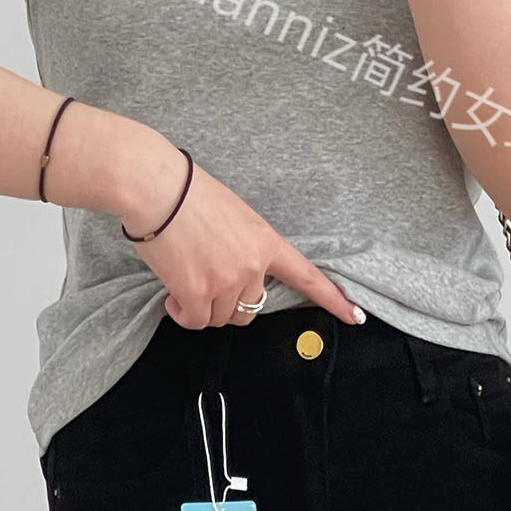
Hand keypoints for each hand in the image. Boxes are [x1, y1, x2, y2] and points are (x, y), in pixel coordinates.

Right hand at [122, 143, 361, 330]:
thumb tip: (235, 278)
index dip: (332, 299)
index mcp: (265, 241)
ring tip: (185, 276)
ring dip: (203, 306)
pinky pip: (197, 321)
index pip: (306, 276)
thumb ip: (246, 248)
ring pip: (221, 317)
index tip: (354, 315)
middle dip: (228, 302)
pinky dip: (183, 313)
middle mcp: (252, 265)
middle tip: (205, 278)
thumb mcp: (234, 215)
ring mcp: (226, 281)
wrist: (156, 189)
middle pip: (250, 309)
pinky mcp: (198, 294)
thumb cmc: (188, 195)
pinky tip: (173, 294)